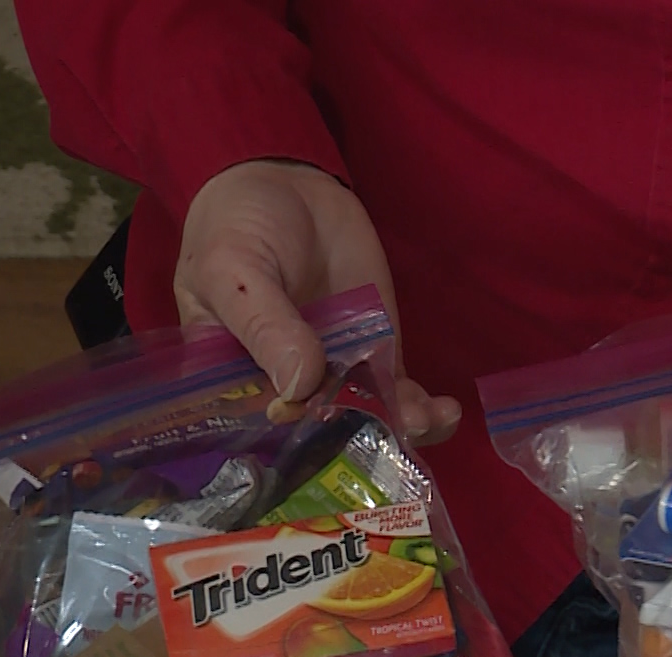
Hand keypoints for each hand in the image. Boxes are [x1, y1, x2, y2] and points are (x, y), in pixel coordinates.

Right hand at [175, 159, 461, 442]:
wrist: (286, 181)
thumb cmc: (235, 227)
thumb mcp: (233, 270)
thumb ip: (266, 325)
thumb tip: (299, 385)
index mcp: (229, 383)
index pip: (253, 435)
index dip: (283, 456)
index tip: (315, 460)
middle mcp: (281, 390)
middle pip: (315, 442)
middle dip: (353, 454)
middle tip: (384, 452)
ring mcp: (332, 374)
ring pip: (363, 423)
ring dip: (396, 433)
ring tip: (421, 424)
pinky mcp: (374, 356)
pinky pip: (396, 394)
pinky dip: (421, 409)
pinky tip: (443, 414)